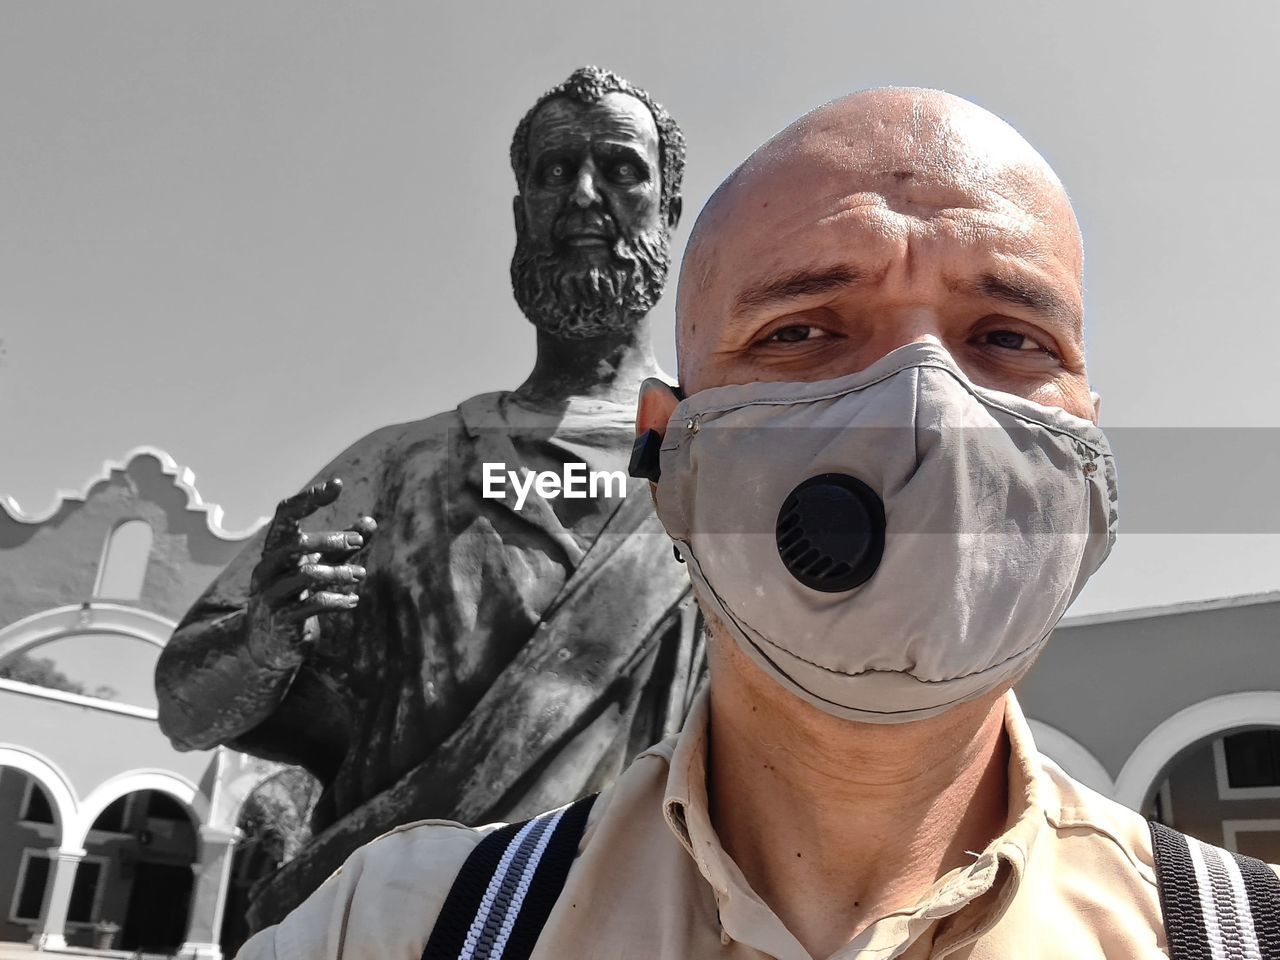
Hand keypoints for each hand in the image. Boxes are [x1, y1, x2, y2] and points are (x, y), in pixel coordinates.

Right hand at [246, 478, 376, 668]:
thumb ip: (343, 546)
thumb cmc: (296, 595)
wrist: (271, 643)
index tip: (337, 486)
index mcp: (275, 550)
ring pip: (306, 574)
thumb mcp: (320, 567)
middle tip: (358, 541)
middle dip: (331, 539)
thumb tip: (371, 521)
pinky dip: (337, 600)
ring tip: (361, 574)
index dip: (309, 498)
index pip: (286, 515)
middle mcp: (267, 568)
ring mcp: (271, 594)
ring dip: (339, 572)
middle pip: (296, 543)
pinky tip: (353, 600)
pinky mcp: (282, 619)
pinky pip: (312, 604)